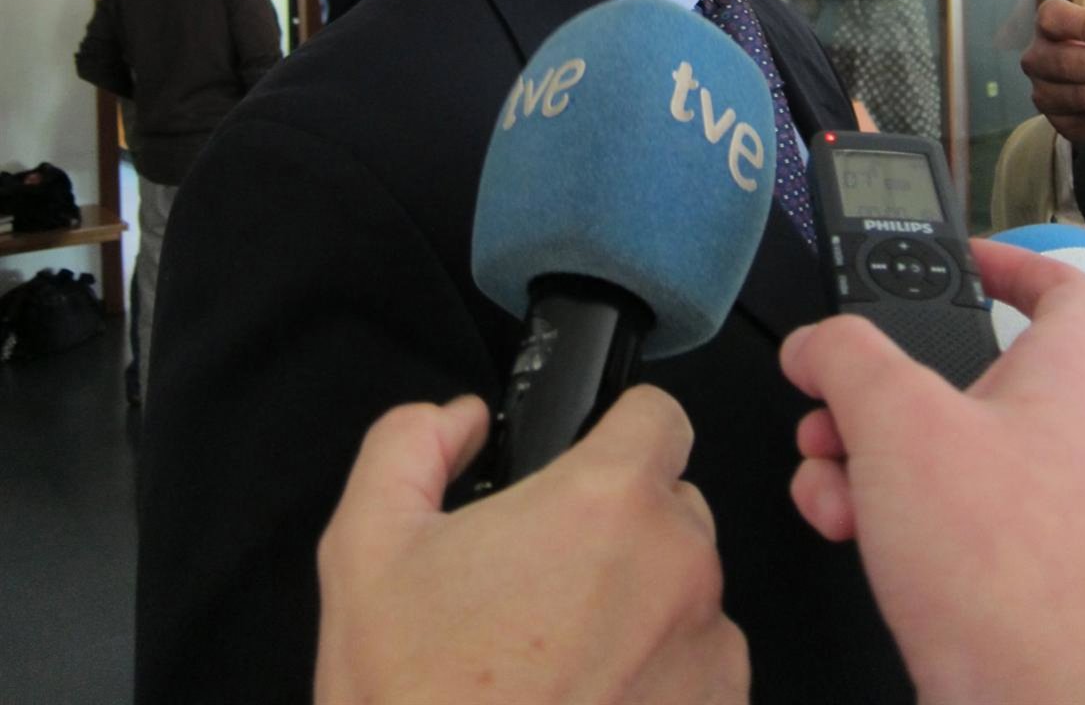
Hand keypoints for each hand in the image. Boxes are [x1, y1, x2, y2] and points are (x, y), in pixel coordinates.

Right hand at [315, 385, 748, 704]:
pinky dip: (659, 683)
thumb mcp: (365, 547)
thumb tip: (460, 420)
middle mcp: (679, 570)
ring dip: (642, 610)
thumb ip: (411, 443)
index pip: (659, 417)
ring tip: (559, 662)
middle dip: (620, 529)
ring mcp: (710, 656)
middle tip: (544, 582)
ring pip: (688, 594)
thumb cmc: (414, 701)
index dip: (617, 431)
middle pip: (673, 507)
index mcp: (609, 502)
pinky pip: (702, 674)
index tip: (584, 465)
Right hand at [780, 241, 1084, 704]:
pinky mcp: (996, 572)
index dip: (1012, 260)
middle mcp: (1053, 444)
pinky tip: (846, 523)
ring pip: (930, 449)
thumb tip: (816, 343)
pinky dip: (876, 510)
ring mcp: (1027, 513)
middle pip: (960, 375)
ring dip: (860, 451)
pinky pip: (926, 516)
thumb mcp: (900, 421)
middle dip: (880, 382)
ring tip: (828, 468)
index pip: (1063, 291)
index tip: (957, 259)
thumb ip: (847, 357)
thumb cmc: (1010, 574)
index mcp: (1060, 384)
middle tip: (837, 386)